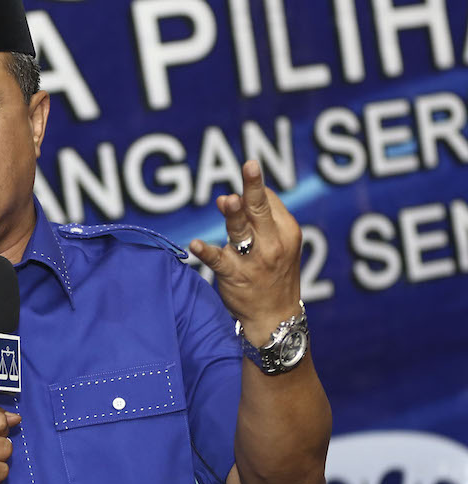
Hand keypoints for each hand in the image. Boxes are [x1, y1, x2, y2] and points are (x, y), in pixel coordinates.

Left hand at [189, 160, 302, 344]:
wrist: (276, 318)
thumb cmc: (274, 273)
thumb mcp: (280, 244)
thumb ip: (262, 219)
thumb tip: (236, 195)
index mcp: (287, 231)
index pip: (268, 201)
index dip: (254, 189)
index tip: (247, 171)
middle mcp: (273, 243)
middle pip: (260, 210)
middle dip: (254, 187)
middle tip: (250, 165)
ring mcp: (254, 260)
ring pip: (241, 231)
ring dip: (234, 216)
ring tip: (226, 201)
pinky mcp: (234, 275)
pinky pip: (218, 261)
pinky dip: (206, 252)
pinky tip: (196, 245)